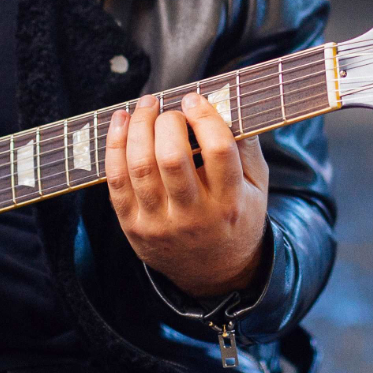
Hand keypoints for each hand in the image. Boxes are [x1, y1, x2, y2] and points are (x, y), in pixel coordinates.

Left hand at [105, 93, 269, 297]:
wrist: (215, 273)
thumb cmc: (236, 217)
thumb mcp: (257, 186)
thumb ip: (246, 145)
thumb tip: (226, 101)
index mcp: (230, 202)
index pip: (218, 150)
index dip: (204, 117)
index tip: (195, 99)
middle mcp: (194, 216)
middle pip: (172, 158)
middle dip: (167, 121)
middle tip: (170, 109)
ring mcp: (160, 223)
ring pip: (140, 167)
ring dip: (138, 127)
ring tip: (145, 106)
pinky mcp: (133, 227)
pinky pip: (116, 182)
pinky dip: (114, 146)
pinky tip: (121, 123)